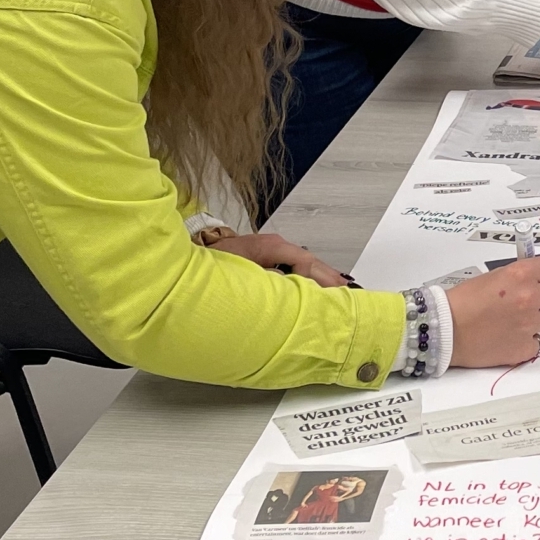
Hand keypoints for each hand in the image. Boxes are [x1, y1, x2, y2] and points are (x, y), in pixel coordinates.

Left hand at [205, 232, 351, 289]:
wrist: (192, 261)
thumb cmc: (211, 264)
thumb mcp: (237, 269)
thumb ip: (265, 276)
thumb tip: (288, 282)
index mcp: (271, 246)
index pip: (305, 261)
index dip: (321, 277)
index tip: (334, 292)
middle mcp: (276, 246)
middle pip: (310, 262)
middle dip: (329, 277)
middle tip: (348, 293)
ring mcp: (274, 252)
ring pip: (306, 264)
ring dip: (322, 278)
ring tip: (340, 292)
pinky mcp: (270, 260)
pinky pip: (297, 268)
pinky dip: (311, 278)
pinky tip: (319, 288)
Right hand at [443, 254, 539, 367]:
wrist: (444, 330)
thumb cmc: (462, 302)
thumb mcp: (495, 276)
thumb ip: (521, 275)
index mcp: (522, 274)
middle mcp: (530, 297)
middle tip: (529, 301)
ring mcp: (529, 324)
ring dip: (536, 319)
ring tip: (512, 320)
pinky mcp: (524, 348)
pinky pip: (537, 342)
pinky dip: (526, 341)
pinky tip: (508, 336)